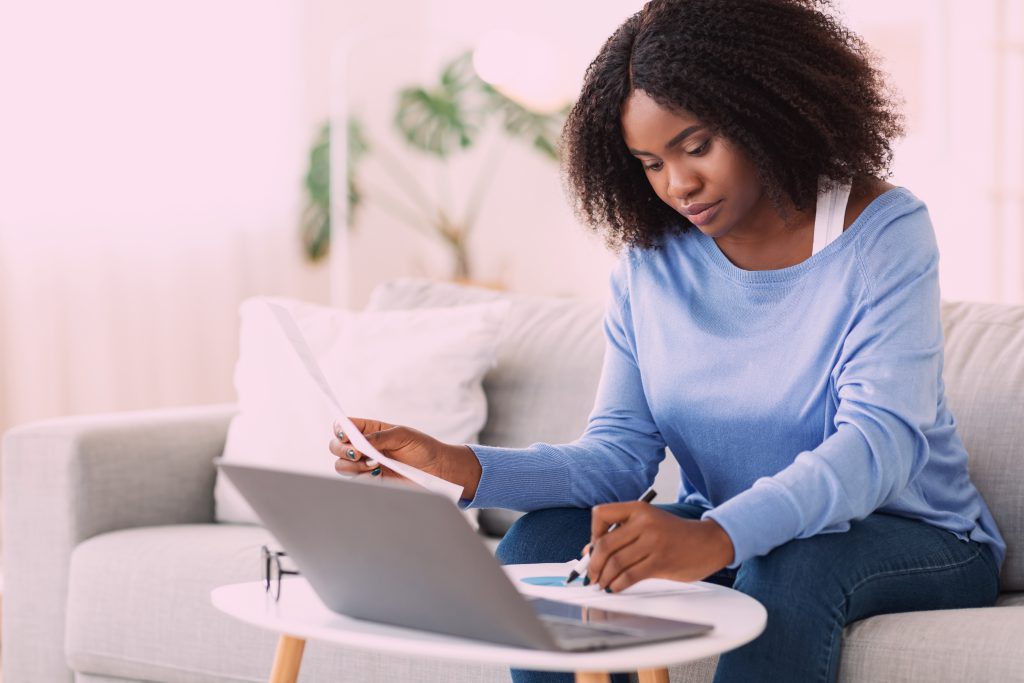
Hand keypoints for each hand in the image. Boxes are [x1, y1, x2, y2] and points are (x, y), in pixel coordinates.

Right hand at [328, 418, 481, 498]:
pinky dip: (361, 477)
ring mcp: (366, 464)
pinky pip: (354, 481)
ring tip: (375, 464)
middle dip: (343, 450)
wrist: (437, 470)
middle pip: (336, 446)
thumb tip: (361, 442)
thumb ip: (381, 437)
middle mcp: (364, 447)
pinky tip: (378, 474)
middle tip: (360, 454)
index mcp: (370, 430)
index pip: (345, 426)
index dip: (340, 429)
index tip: (346, 435)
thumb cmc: (423, 448)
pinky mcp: (371, 481)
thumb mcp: (404, 435)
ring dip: (352, 466)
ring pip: (340, 465)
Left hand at [585, 502, 734, 591]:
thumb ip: (620, 534)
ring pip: (616, 562)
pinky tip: (615, 587)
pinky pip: (630, 575)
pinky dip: (617, 584)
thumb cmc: (674, 534)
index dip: (592, 533)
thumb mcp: (647, 525)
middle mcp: (644, 523)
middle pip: (605, 544)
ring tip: (602, 583)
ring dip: (604, 577)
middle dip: (593, 564)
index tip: (594, 548)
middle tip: (590, 575)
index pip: (601, 514)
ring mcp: (653, 542)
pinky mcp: (660, 562)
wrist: (709, 542)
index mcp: (638, 509)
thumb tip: (589, 552)